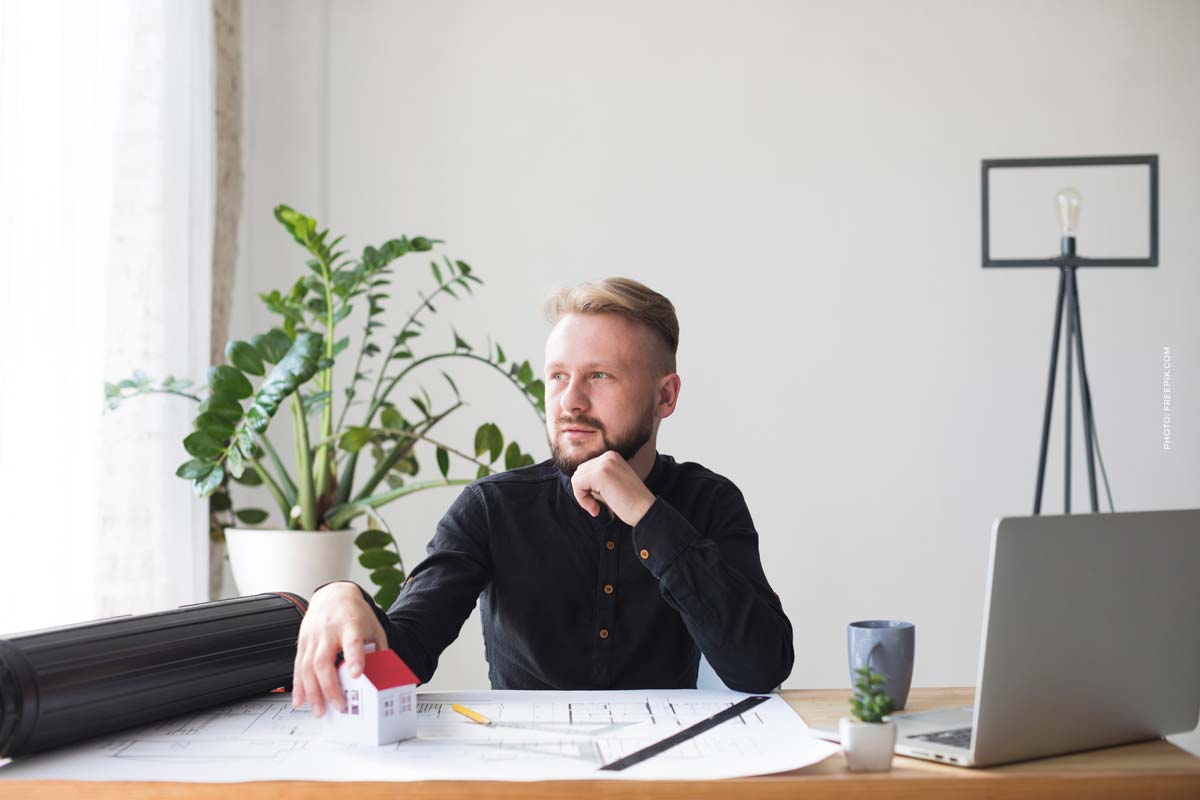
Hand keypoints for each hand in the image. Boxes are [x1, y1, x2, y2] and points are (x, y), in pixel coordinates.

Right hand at [291, 581, 387, 717]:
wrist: (334, 595)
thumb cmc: (355, 612)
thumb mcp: (373, 626)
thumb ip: (378, 649)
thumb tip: (384, 675)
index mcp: (350, 624)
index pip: (352, 642)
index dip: (354, 658)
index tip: (357, 674)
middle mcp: (329, 631)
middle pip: (324, 661)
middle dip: (330, 687)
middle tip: (339, 706)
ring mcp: (313, 637)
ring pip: (307, 667)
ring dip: (312, 692)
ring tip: (319, 710)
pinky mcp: (302, 643)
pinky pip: (297, 666)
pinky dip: (298, 686)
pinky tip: (300, 701)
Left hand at [570, 450, 656, 525]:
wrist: (645, 511)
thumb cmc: (629, 503)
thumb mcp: (610, 485)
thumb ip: (594, 480)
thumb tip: (576, 481)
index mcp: (612, 456)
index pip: (586, 469)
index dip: (587, 488)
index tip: (598, 502)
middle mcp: (608, 456)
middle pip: (579, 472)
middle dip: (584, 491)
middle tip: (596, 507)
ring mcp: (605, 463)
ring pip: (576, 478)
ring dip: (583, 497)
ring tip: (596, 508)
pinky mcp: (600, 473)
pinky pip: (577, 485)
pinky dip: (582, 500)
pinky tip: (595, 509)